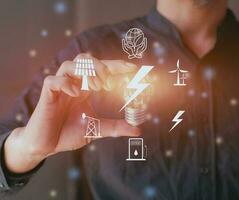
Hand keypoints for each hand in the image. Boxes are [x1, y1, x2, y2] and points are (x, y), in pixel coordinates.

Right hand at [4, 54, 139, 172]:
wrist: (47, 146)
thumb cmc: (68, 133)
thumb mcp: (97, 129)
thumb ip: (116, 127)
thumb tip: (138, 130)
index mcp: (85, 88)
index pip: (101, 69)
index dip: (116, 66)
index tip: (133, 68)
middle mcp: (73, 84)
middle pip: (85, 60)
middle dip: (100, 66)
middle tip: (109, 83)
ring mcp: (59, 88)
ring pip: (68, 65)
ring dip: (85, 72)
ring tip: (96, 87)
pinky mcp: (47, 96)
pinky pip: (53, 81)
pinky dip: (65, 83)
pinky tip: (76, 94)